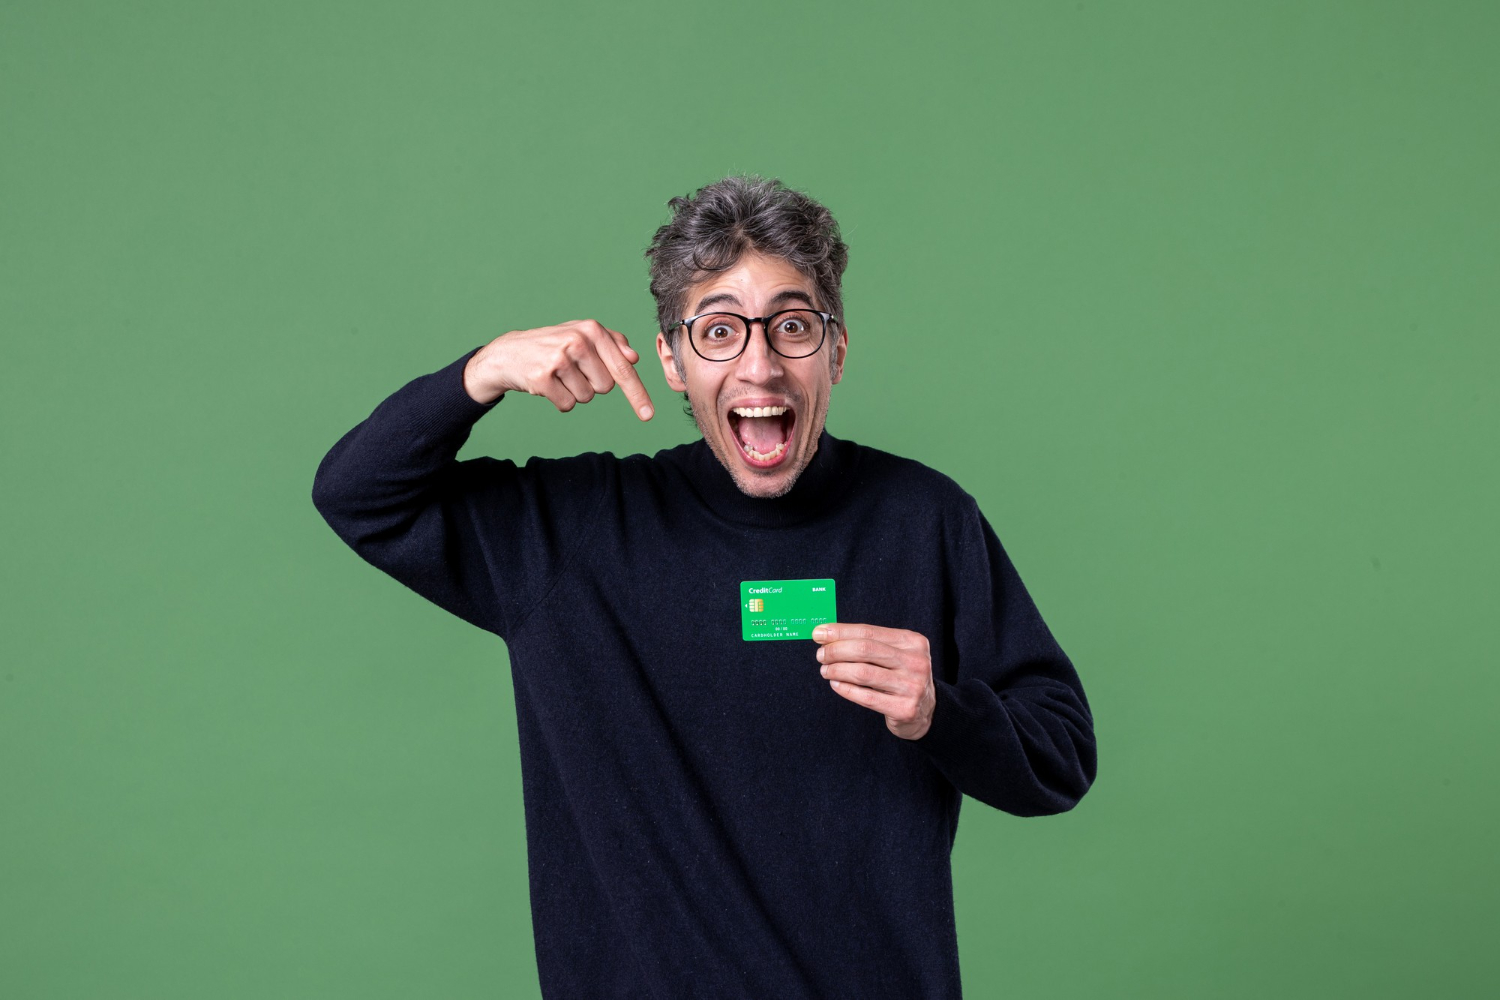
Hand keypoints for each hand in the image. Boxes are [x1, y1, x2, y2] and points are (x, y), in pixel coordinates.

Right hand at [463, 319, 654, 418]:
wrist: (509, 353)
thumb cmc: (553, 345)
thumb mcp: (582, 335)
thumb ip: (612, 343)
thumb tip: (634, 357)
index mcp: (592, 329)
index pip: (623, 368)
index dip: (637, 394)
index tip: (648, 414)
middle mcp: (577, 341)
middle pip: (605, 386)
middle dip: (592, 384)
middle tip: (572, 371)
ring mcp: (559, 359)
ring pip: (586, 397)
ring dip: (574, 392)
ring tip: (558, 376)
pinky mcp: (542, 377)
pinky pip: (567, 405)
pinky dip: (560, 401)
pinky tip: (548, 385)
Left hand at [813, 623, 936, 739]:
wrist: (926, 711)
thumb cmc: (902, 676)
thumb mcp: (895, 654)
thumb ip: (869, 643)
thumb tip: (829, 634)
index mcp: (912, 641)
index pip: (869, 632)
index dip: (840, 632)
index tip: (819, 633)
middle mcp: (915, 661)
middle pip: (865, 649)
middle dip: (836, 650)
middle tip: (821, 655)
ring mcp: (912, 686)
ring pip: (863, 673)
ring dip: (837, 670)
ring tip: (826, 670)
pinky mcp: (904, 708)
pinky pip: (866, 697)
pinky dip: (846, 689)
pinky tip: (836, 684)